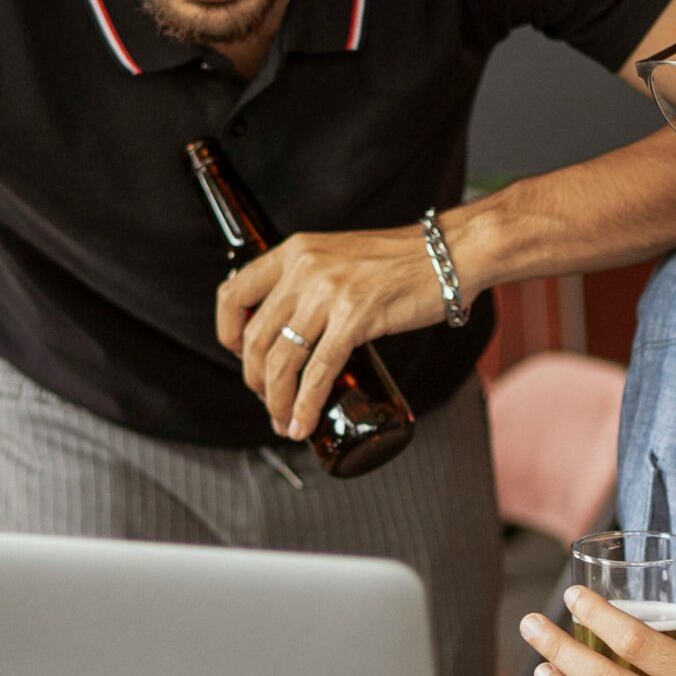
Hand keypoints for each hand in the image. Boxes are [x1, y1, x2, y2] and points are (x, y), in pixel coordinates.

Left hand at [214, 223, 455, 439]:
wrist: (448, 252)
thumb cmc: (398, 260)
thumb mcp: (337, 256)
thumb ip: (311, 280)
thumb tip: (294, 325)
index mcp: (293, 252)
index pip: (233, 293)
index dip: (226, 333)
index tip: (239, 356)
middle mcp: (303, 269)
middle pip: (255, 338)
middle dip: (255, 380)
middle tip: (269, 401)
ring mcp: (328, 293)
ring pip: (281, 361)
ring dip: (276, 401)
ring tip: (284, 422)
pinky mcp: (355, 318)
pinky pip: (318, 372)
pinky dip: (305, 405)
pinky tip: (302, 424)